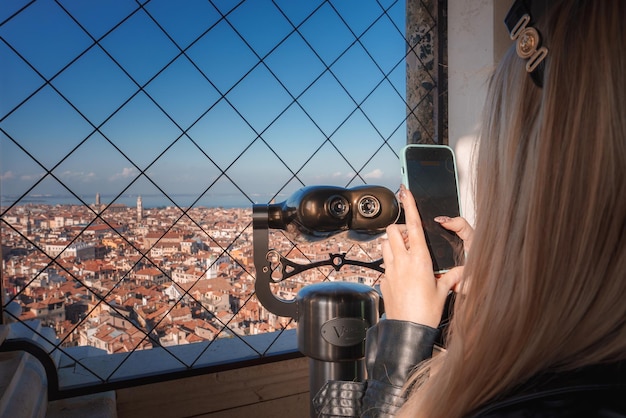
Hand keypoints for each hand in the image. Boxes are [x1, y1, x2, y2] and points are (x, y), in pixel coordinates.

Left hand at [380, 185, 471, 326]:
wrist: (408, 331)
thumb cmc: (426, 312)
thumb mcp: (443, 291)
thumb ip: (451, 276)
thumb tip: (461, 271)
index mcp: (419, 259)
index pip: (413, 226)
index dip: (410, 206)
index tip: (405, 192)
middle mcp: (402, 261)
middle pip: (393, 231)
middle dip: (400, 229)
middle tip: (410, 237)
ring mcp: (390, 270)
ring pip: (385, 244)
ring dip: (392, 243)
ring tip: (404, 253)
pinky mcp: (383, 280)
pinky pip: (384, 263)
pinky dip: (391, 262)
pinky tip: (402, 274)